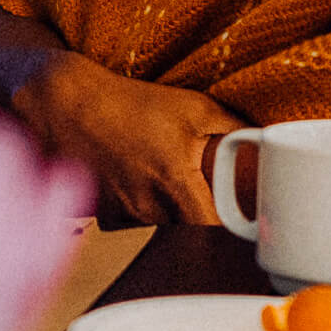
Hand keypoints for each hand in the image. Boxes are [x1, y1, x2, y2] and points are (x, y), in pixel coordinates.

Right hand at [9, 50, 246, 225]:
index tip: (233, 218)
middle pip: (182, 230)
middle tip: (194, 189)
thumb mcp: (189, 105)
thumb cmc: (130, 101)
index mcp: (175, 181)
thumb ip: (231, 126)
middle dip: (190, 214)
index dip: (226, 228)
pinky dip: (131, 207)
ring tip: (154, 176)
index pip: (211, 228)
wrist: (67, 100)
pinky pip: (125, 221)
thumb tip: (263, 137)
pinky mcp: (99, 210)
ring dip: (160, 209)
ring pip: (153, 226)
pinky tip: (127, 179)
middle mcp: (148, 203)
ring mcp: (120, 210)